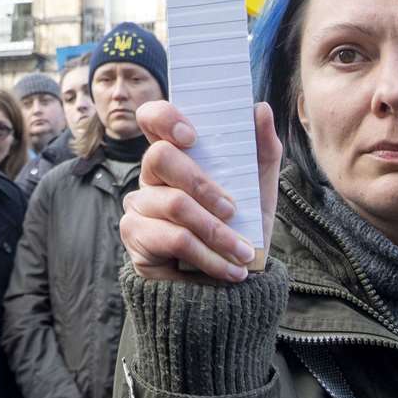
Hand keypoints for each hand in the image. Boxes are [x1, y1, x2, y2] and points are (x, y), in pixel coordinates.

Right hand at [120, 101, 281, 282]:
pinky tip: (230, 270)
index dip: (165, 117)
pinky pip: (174, 238)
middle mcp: (152, 175)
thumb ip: (262, 151)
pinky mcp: (135, 235)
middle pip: (159, 156)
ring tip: (243, 252)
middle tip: (232, 209)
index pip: (152, 118)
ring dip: (218, 232)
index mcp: (177, 156)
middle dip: (202, 184)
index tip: (192, 136)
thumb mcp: (259, 192)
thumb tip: (260, 109)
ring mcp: (139, 204)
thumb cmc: (240, 231)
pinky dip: (210, 256)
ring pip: (174, 203)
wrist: (228, 288)